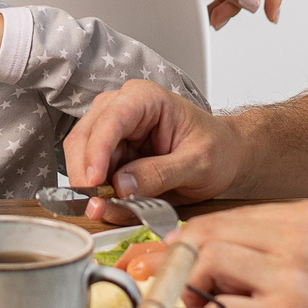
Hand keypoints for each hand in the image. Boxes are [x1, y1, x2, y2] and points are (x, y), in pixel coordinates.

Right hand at [61, 79, 243, 206]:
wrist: (225, 155)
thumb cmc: (217, 149)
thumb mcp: (198, 164)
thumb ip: (160, 174)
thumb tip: (122, 186)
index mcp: (146, 98)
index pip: (110, 120)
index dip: (97, 151)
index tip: (94, 181)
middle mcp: (122, 108)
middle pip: (85, 137)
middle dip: (86, 173)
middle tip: (96, 205)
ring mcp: (113, 130)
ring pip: (82, 156)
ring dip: (90, 185)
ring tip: (105, 208)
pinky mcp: (112, 152)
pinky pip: (93, 173)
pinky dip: (98, 192)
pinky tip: (110, 205)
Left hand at [183, 200, 307, 307]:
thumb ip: (281, 248)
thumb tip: (218, 262)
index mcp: (307, 215)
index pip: (224, 218)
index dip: (188, 243)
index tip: (170, 263)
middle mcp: (298, 235)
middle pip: (207, 235)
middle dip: (177, 265)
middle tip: (173, 293)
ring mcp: (293, 274)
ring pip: (208, 265)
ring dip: (192, 293)